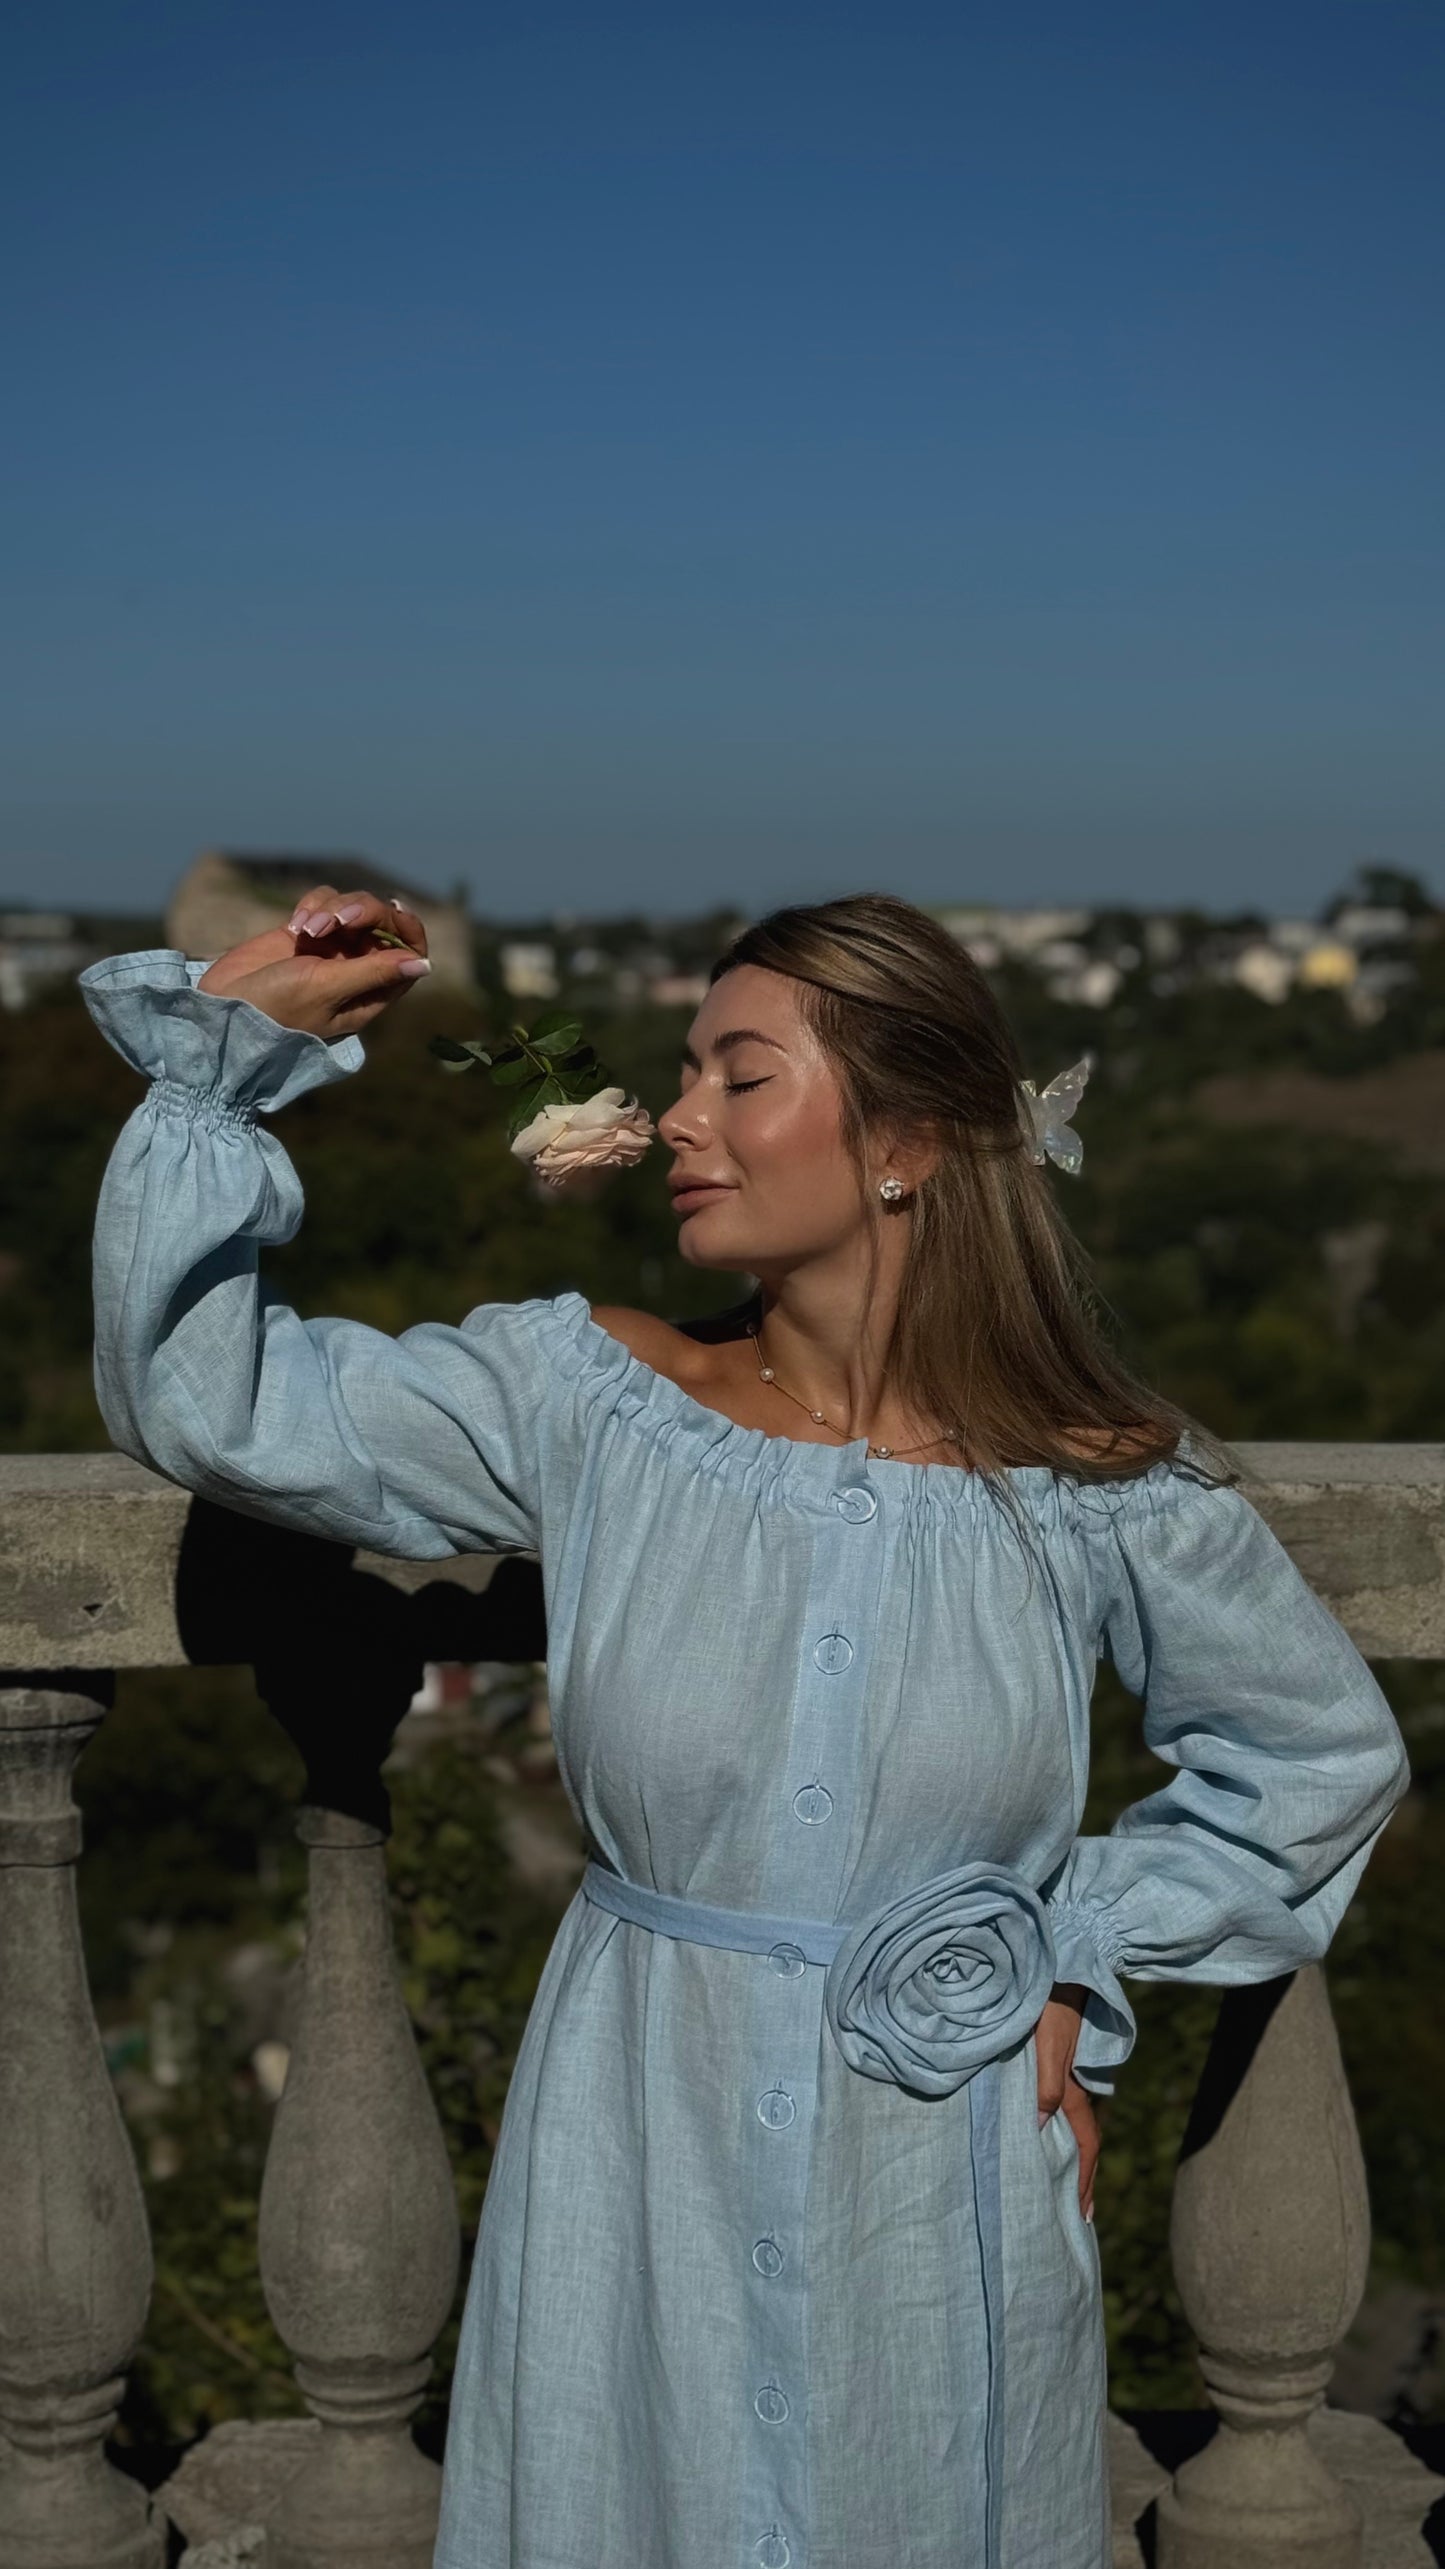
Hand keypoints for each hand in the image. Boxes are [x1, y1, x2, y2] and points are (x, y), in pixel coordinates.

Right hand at [196, 883, 432, 1038]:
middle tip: (336, 918)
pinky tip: (294, 926)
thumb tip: (425, 964)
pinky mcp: (304, 931)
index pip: (409, 954)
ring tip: (305, 929)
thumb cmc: (275, 1008)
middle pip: (381, 923)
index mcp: (370, 993)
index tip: (390, 911)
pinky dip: (313, 904)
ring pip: (351, 906)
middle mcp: (355, 969)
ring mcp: (330, 949)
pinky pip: (324, 901)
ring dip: (332, 907)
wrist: (223, 1006)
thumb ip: (374, 972)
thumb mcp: (326, 990)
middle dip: (362, 910)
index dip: (406, 928)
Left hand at [1036, 1981, 1098, 2219]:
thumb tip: (1038, 2128)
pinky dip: (1063, 2132)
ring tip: (1067, 2187)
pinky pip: (1064, 2107)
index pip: (1086, 2147)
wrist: (1060, 1966)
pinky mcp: (1058, 2062)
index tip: (1085, 2216)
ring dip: (1074, 2158)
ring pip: (1075, 2126)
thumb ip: (1044, 2084)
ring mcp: (1069, 2076)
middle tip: (1082, 2215)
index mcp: (1073, 2090)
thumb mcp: (1046, 2044)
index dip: (1085, 2182)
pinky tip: (1050, 2137)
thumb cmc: (1049, 2004)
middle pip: (1085, 2144)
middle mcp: (1076, 2088)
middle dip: (1084, 2180)